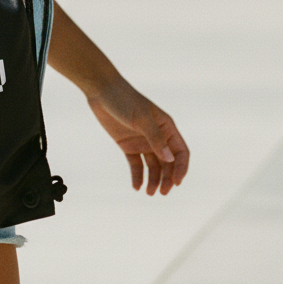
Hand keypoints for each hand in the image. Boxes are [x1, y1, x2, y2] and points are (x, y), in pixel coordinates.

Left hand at [86, 79, 189, 194]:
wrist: (101, 91)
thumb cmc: (124, 100)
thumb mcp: (141, 118)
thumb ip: (155, 138)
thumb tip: (170, 160)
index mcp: (166, 127)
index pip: (181, 152)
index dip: (181, 168)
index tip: (177, 183)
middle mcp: (157, 136)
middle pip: (168, 163)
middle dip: (167, 179)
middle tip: (162, 193)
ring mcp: (142, 141)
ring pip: (153, 167)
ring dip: (153, 180)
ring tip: (148, 192)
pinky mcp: (128, 145)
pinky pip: (136, 164)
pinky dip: (137, 176)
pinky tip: (136, 186)